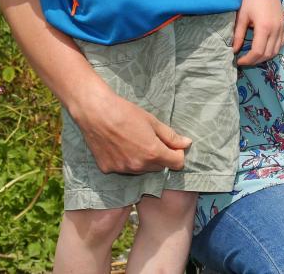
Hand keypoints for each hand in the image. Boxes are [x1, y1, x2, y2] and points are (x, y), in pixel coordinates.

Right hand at [73, 83, 191, 174]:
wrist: (96, 113)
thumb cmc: (126, 112)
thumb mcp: (152, 121)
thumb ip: (171, 136)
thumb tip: (187, 143)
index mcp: (153, 153)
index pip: (176, 164)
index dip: (177, 153)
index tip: (173, 144)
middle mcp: (138, 166)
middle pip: (158, 167)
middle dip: (160, 156)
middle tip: (150, 138)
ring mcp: (122, 169)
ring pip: (141, 169)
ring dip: (143, 160)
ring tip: (133, 140)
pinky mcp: (108, 170)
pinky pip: (124, 168)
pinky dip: (125, 160)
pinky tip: (119, 146)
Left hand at [233, 0, 283, 65]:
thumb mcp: (242, 16)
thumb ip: (238, 35)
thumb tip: (234, 50)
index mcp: (264, 27)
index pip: (258, 52)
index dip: (248, 60)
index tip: (238, 60)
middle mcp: (276, 30)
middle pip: (268, 54)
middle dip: (255, 61)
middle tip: (244, 60)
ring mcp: (281, 28)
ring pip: (276, 51)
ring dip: (264, 57)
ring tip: (253, 56)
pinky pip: (281, 43)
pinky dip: (272, 49)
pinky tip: (263, 49)